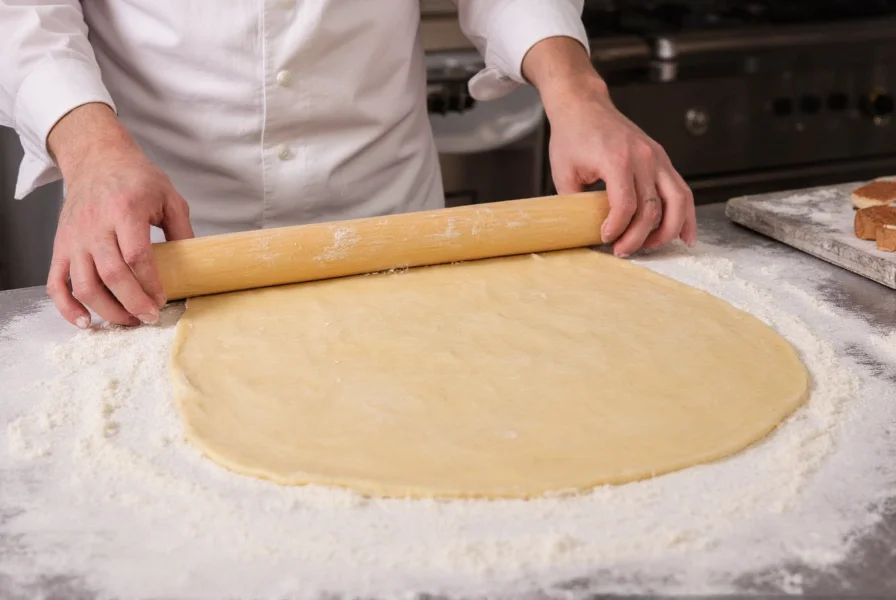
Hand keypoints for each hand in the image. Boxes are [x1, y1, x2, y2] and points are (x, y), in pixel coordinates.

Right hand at [46, 103, 193, 327]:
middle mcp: (95, 226)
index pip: (136, 256)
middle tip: (150, 316)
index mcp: (125, 211)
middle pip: (111, 275)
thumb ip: (182, 230)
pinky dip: (67, 307)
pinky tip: (85, 322)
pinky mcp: (60, 247)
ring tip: (128, 321)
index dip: (150, 283)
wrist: (96, 160)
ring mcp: (74, 239)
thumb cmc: (136, 179)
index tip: (162, 299)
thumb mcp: (169, 197)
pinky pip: (56, 283)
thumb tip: (194, 266)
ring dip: (107, 310)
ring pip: (84, 285)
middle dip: (133, 303)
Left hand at [523, 37, 696, 256]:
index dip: (617, 229)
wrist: (584, 106)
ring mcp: (657, 157)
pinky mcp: (662, 159)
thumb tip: (582, 232)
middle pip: (652, 208)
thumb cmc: (572, 136)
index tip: (605, 239)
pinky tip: (684, 234)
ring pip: (677, 200)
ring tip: (654, 248)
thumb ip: (575, 203)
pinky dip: (685, 214)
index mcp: (617, 159)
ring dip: (669, 230)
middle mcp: (643, 157)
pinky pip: (681, 190)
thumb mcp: (564, 172)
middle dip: (638, 237)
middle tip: (622, 250)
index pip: (625, 205)